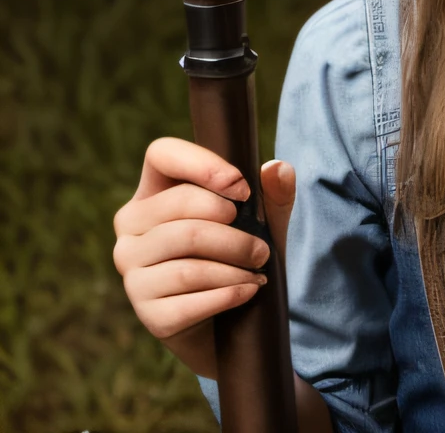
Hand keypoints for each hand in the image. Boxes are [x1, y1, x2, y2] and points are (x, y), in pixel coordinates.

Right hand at [111, 137, 295, 378]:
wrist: (232, 328)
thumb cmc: (240, 260)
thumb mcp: (264, 224)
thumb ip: (273, 196)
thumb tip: (277, 168)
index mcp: (153, 194)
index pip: (161, 154)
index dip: (202, 163)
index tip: (242, 189)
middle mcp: (130, 230)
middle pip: (180, 212)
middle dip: (235, 232)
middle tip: (263, 249)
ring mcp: (132, 272)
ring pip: (187, 258)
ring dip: (236, 265)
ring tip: (259, 271)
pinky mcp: (147, 312)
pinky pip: (190, 298)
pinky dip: (229, 293)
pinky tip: (249, 292)